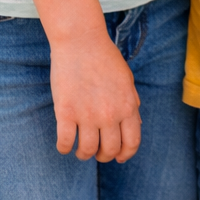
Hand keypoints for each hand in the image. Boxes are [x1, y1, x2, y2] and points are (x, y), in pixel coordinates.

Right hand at [50, 30, 140, 162]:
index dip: (125, 154)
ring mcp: (87, 115)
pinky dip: (64, 148)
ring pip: (87, 151)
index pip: (131, 142)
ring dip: (84, 154)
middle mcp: (110, 115)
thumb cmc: (105, 58)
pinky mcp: (66, 113)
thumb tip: (135, 124)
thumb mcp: (126, 79)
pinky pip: (65, 143)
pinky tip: (65, 143)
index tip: (118, 157)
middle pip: (109, 150)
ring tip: (80, 148)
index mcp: (128, 106)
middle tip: (97, 151)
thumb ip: (131, 102)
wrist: (81, 41)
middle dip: (103, 156)